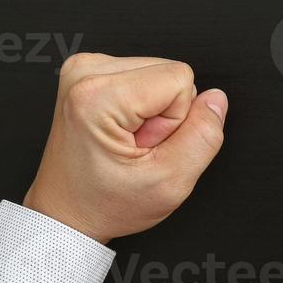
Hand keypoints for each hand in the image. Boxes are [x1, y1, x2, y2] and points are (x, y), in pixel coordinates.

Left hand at [23, 52, 227, 243]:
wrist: (66, 213)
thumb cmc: (103, 203)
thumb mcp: (168, 184)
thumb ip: (203, 137)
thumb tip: (217, 100)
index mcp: (97, 95)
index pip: (180, 79)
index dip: (175, 120)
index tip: (145, 147)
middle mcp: (85, 73)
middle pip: (168, 71)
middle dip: (163, 114)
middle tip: (135, 147)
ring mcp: (83, 69)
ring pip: (158, 72)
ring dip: (152, 111)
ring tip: (126, 141)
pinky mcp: (87, 72)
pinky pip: (142, 75)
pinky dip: (139, 105)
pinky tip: (119, 130)